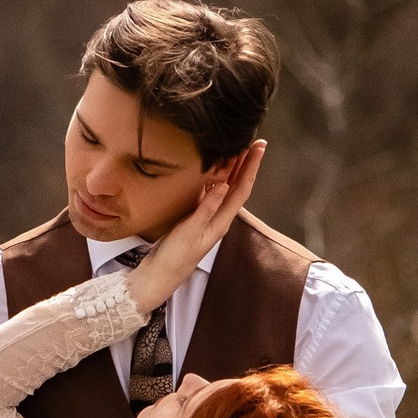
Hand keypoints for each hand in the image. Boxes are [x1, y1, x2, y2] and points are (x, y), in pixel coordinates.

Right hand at [129, 148, 262, 310]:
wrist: (159, 275)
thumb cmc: (174, 258)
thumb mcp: (190, 233)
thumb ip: (206, 209)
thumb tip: (224, 185)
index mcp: (221, 222)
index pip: (242, 189)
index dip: (251, 168)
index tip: (258, 148)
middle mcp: (218, 218)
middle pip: (237, 186)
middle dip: (246, 164)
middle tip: (253, 141)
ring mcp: (207, 217)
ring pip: (225, 187)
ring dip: (232, 168)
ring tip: (237, 148)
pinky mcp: (195, 217)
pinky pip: (210, 192)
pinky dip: (213, 177)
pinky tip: (211, 168)